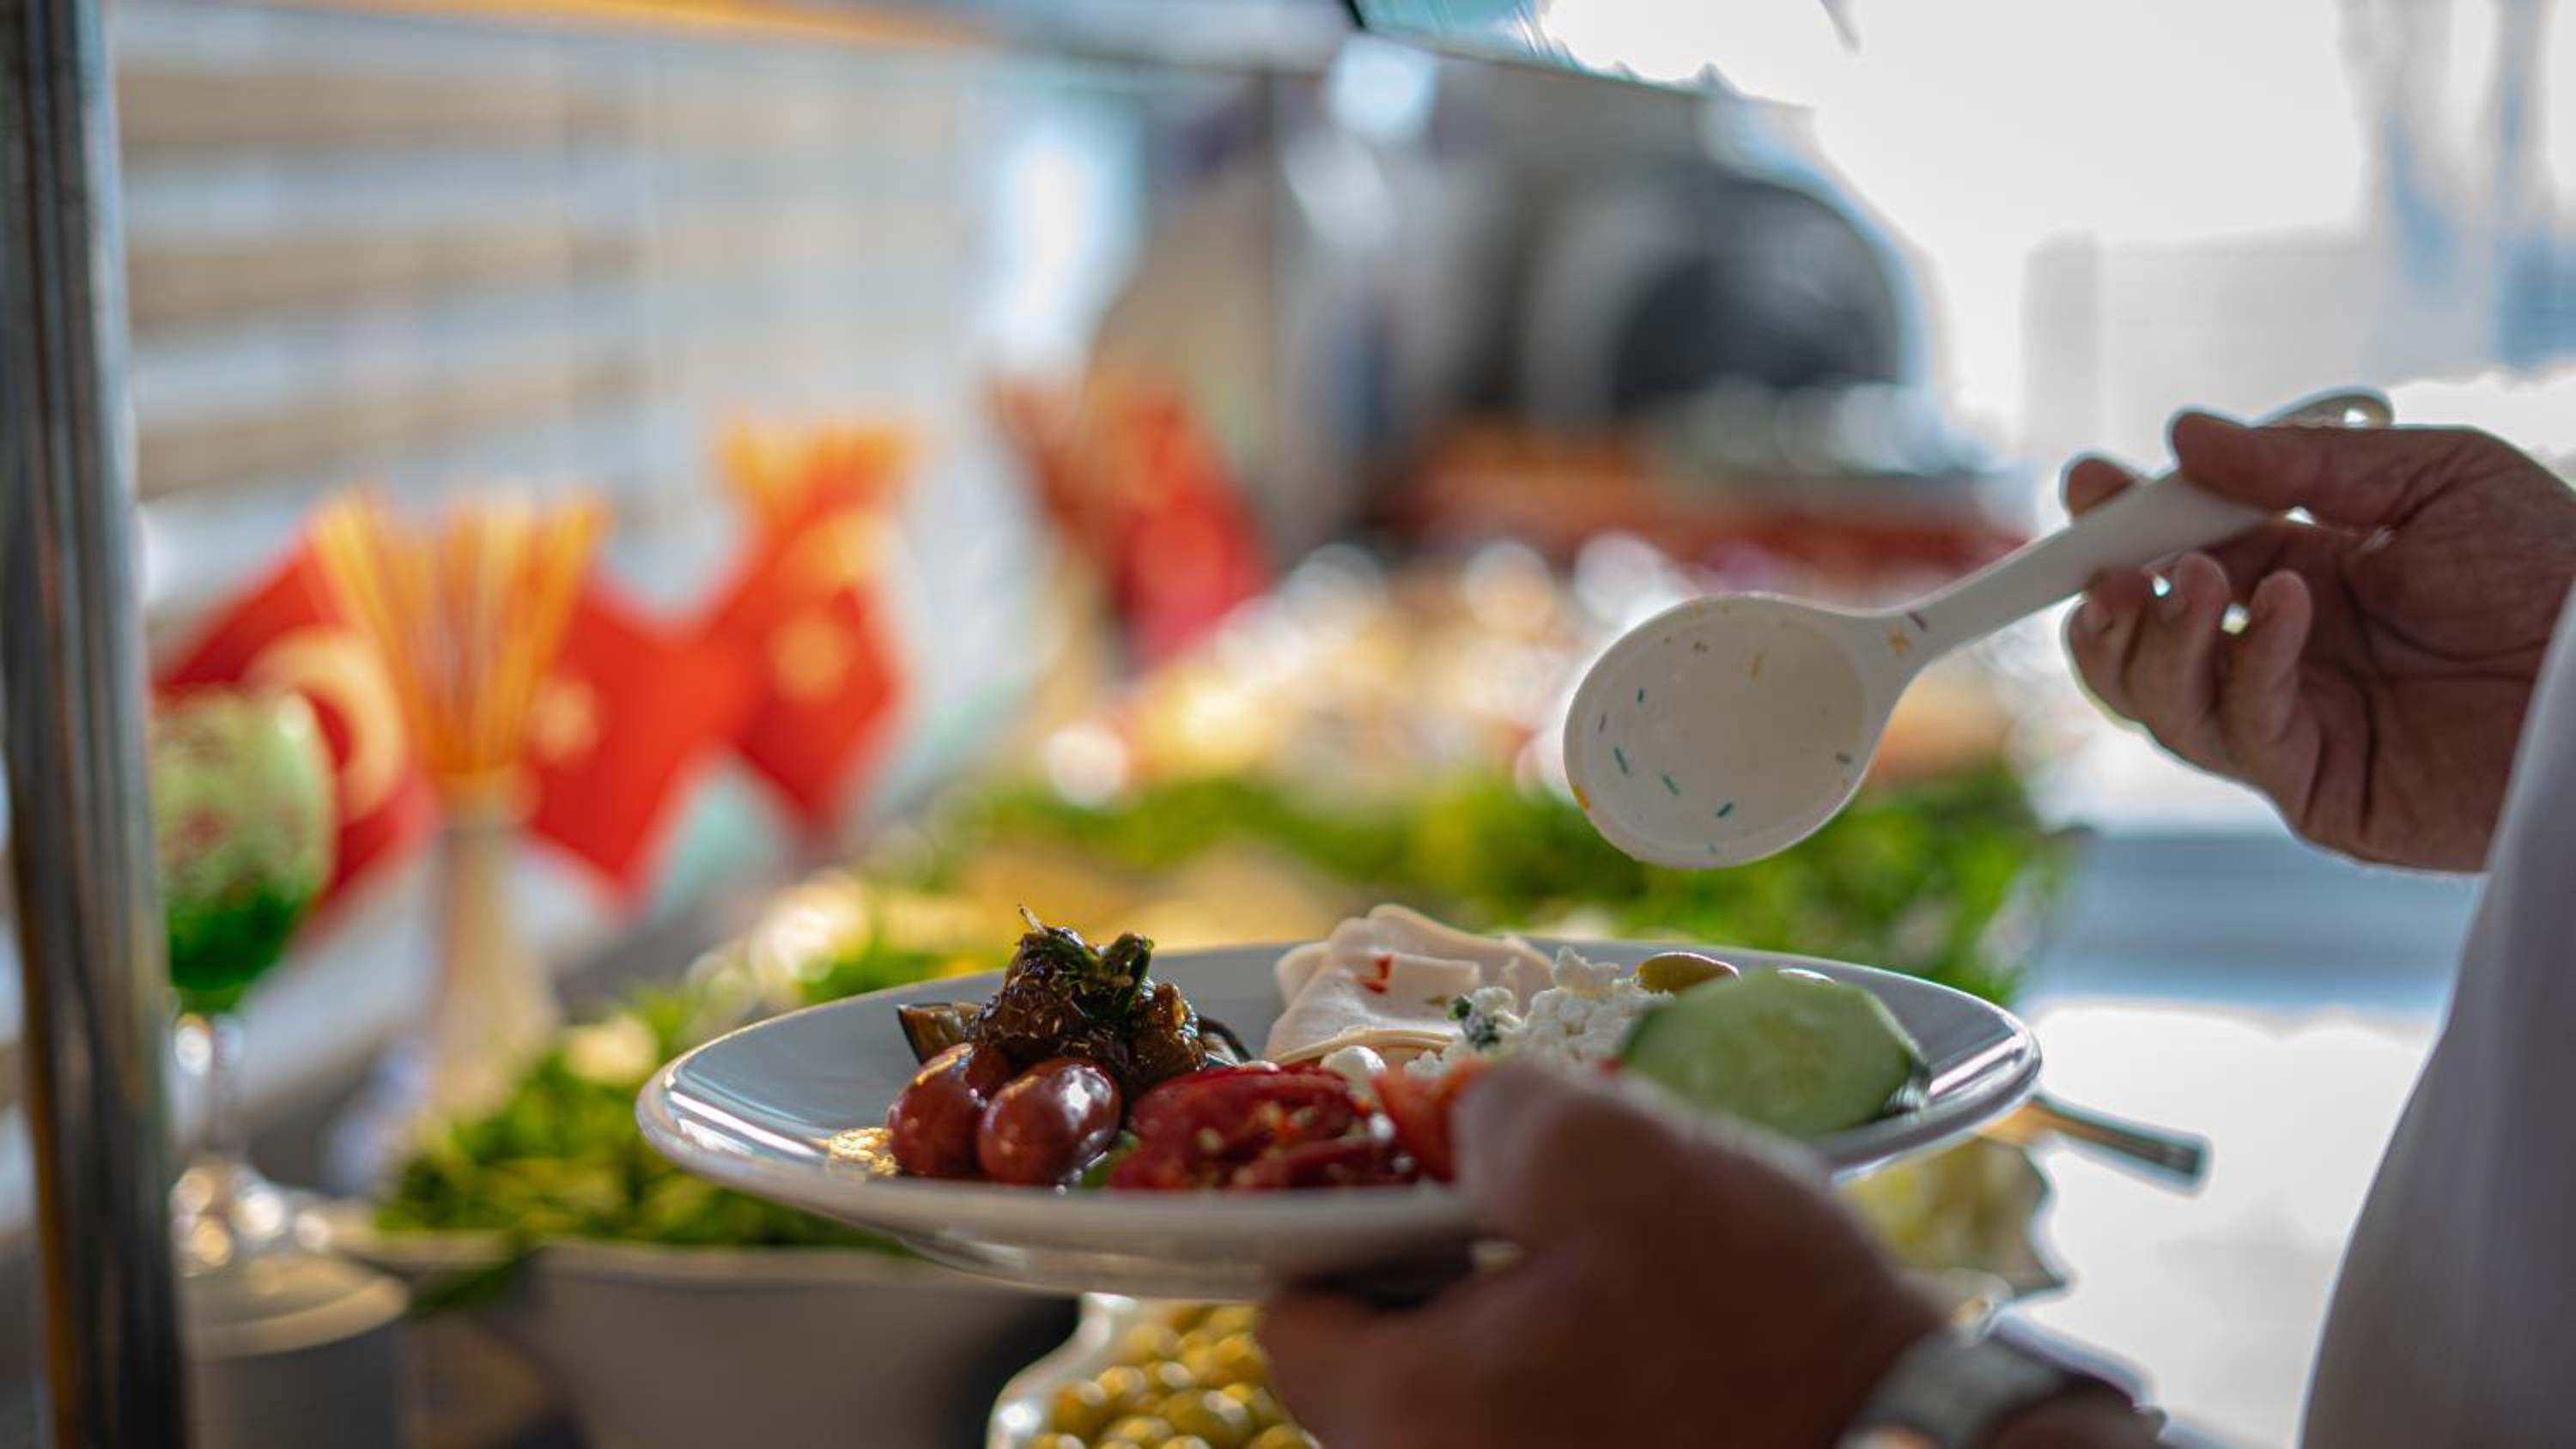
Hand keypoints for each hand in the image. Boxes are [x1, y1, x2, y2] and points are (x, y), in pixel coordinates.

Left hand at [1258, 1064, 1944, 1448]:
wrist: (1913, 1444)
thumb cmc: (1762, 1322)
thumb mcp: (1616, 1156)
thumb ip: (1491, 1110)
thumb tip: (1449, 1115)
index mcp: (1408, 1417)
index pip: (1295, 1315)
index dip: (1342, 1219)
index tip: (1413, 1168)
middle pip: (1385, 1348)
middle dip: (1442, 1256)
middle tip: (1532, 1194)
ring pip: (1475, 1380)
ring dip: (1521, 1301)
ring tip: (1615, 1250)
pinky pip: (1547, 1417)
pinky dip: (1579, 1358)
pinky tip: (1658, 1315)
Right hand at [2066, 414, 2575, 870]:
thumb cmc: (2559, 565)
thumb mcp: (2433, 476)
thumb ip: (2304, 462)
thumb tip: (2184, 435)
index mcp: (2309, 578)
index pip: (2186, 556)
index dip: (2126, 527)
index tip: (2087, 486)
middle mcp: (2290, 658)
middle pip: (2146, 642)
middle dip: (2110, 598)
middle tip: (2109, 559)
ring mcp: (2299, 728)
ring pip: (2162, 701)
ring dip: (2156, 635)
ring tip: (2195, 576)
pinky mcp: (2321, 790)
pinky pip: (2239, 733)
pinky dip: (2245, 663)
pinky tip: (2284, 606)